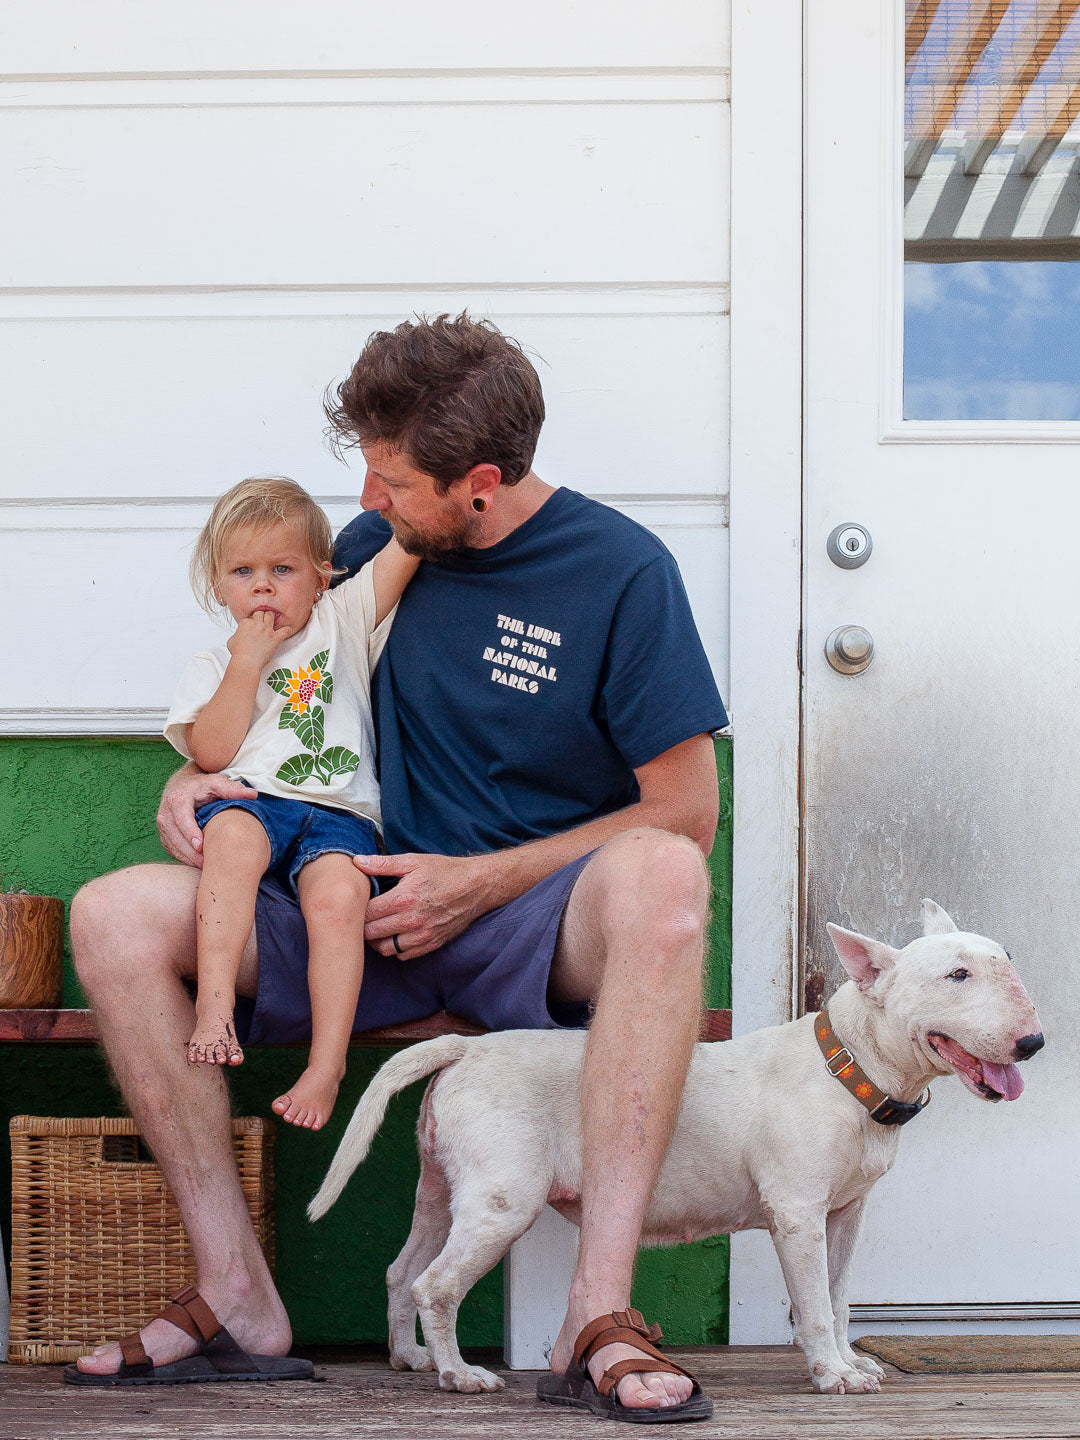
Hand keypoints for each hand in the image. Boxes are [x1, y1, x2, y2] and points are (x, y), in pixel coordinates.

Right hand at [157, 765, 253, 866]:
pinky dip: (186, 859)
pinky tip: (201, 864)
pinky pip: (173, 851)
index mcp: (177, 800)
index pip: (182, 819)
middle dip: (191, 853)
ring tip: (208, 867)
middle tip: (209, 864)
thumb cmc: (202, 786)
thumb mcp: (216, 782)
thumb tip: (253, 795)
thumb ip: (232, 789)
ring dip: (189, 859)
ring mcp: (163, 827)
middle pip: (176, 838)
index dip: (190, 833)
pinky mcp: (165, 836)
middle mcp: (165, 814)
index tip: (201, 846)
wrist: (182, 786)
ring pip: (174, 848)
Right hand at [226, 610, 291, 670]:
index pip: (250, 617)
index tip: (253, 624)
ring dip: (272, 617)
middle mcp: (256, 624)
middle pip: (261, 613)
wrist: (246, 662)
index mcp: (245, 623)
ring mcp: (266, 630)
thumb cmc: (238, 653)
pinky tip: (287, 630)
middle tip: (263, 619)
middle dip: (262, 615)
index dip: (252, 620)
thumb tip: (239, 635)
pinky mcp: (275, 638)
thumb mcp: (232, 640)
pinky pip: (285, 630)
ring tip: (273, 621)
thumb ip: (237, 634)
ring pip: (271, 616)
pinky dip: (287, 630)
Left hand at [356, 853, 497, 958]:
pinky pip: (404, 955)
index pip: (366, 913)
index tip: (357, 904)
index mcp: (403, 898)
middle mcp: (412, 920)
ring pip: (385, 949)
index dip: (357, 909)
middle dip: (362, 926)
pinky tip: (396, 934)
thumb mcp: (414, 861)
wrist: (476, 886)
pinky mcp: (432, 944)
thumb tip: (357, 862)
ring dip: (377, 940)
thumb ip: (383, 864)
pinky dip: (395, 948)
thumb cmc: (444, 871)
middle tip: (362, 918)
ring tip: (377, 928)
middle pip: (372, 933)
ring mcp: (423, 935)